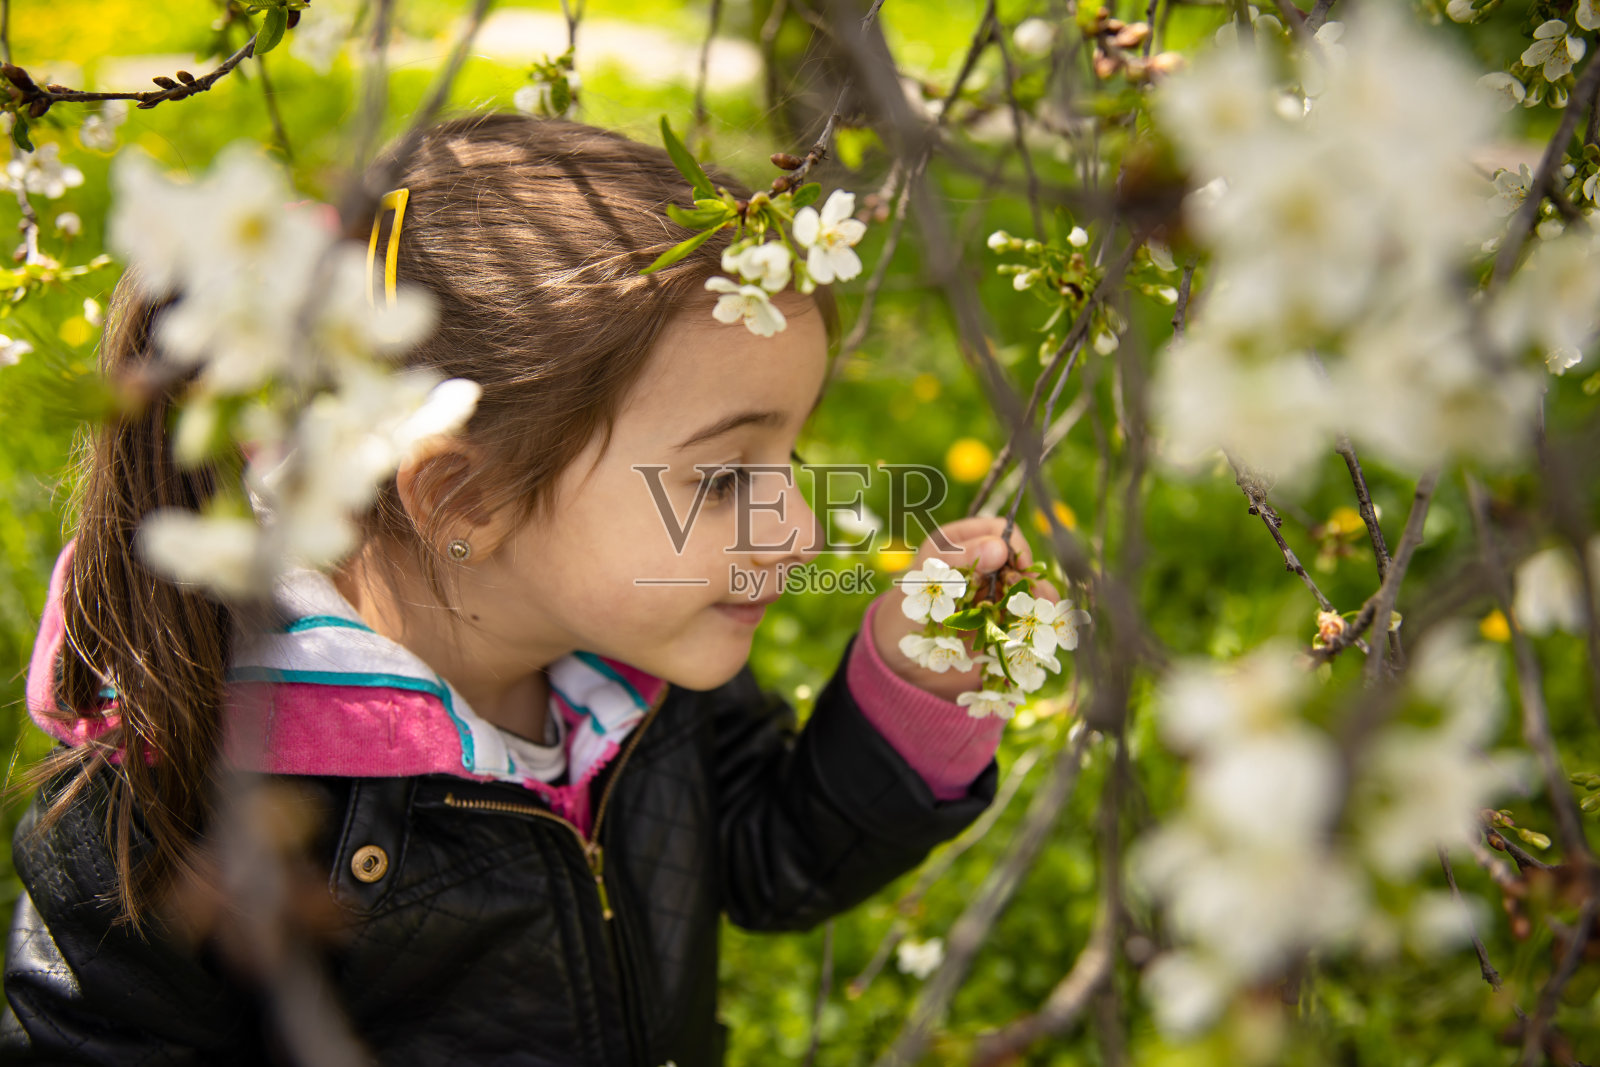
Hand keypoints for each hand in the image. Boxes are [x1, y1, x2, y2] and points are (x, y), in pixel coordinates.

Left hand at [871, 516, 1059, 702]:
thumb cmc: (908, 609)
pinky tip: (1040, 629)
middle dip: (1029, 577)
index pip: (1000, 530)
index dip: (1013, 546)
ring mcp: (996, 594)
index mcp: (962, 541)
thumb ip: (961, 560)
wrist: (903, 659)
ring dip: (1039, 600)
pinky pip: (1028, 619)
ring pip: (1030, 590)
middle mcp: (984, 565)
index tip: (1018, 567)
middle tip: (1034, 595)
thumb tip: (1000, 547)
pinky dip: (1037, 623)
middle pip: (1021, 561)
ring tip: (1042, 612)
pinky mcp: (1004, 624)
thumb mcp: (928, 578)